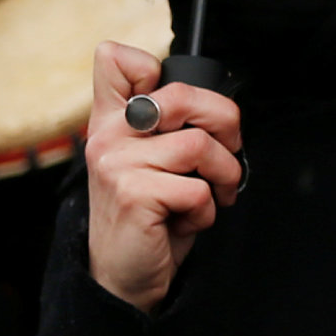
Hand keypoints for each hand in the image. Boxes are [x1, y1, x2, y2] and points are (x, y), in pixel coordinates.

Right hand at [83, 41, 243, 314]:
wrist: (123, 276)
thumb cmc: (150, 217)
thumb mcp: (153, 163)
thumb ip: (170, 128)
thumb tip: (220, 110)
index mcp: (112, 121)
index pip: (115, 59)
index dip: (156, 68)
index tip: (180, 110)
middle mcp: (107, 136)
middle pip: (183, 94)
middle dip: (225, 123)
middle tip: (228, 153)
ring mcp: (116, 164)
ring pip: (200, 146)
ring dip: (223, 176)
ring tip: (211, 195)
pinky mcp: (132, 195)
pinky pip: (197, 190)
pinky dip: (207, 211)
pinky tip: (187, 221)